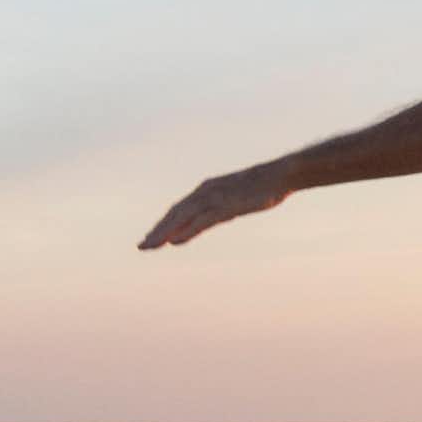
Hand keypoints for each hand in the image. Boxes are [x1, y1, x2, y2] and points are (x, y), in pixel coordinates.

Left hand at [138, 166, 288, 250]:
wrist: (280, 174)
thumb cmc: (261, 186)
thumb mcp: (235, 197)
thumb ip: (219, 209)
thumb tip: (209, 219)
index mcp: (206, 189)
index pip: (178, 209)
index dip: (163, 224)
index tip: (151, 238)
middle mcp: (205, 192)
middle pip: (175, 213)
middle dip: (158, 230)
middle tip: (142, 247)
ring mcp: (215, 198)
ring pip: (183, 218)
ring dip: (164, 232)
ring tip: (150, 247)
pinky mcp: (226, 206)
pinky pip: (202, 221)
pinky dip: (186, 231)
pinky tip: (175, 242)